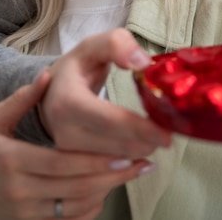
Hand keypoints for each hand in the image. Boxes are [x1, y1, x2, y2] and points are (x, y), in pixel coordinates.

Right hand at [0, 68, 154, 219]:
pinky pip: (70, 217)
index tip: (133, 147)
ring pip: (77, 203)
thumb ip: (23, 97)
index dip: (100, 155)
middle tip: (146, 158)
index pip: (62, 161)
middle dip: (116, 173)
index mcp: (12, 159)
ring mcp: (24, 210)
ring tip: (139, 168)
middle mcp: (18, 189)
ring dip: (111, 187)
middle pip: (77, 184)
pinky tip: (112, 184)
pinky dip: (94, 203)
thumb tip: (47, 75)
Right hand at [39, 28, 171, 157]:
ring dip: (138, 155)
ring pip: (111, 167)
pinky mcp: (69, 169)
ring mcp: (64, 155)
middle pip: (114, 148)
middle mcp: (63, 133)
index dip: (140, 129)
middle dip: (146, 143)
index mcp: (67, 102)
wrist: (50, 91)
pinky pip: (103, 177)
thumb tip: (142, 63)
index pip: (109, 121)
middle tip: (170, 133)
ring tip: (156, 140)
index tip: (167, 134)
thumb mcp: (94, 45)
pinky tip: (141, 156)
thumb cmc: (77, 67)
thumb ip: (118, 44)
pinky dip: (126, 169)